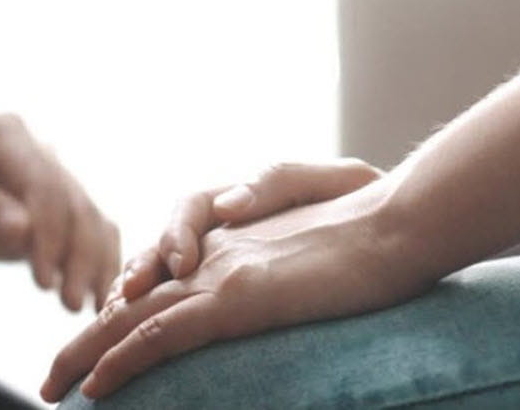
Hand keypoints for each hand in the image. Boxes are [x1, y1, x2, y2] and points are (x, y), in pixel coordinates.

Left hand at [0, 111, 119, 311]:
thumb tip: (23, 231)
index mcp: (6, 136)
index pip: (44, 184)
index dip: (50, 233)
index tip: (44, 283)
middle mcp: (34, 155)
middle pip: (74, 205)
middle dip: (78, 256)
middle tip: (71, 306)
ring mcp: (40, 185)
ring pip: (87, 221)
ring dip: (95, 263)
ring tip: (93, 308)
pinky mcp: (38, 216)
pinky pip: (79, 237)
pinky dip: (94, 263)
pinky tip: (97, 296)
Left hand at [42, 181, 431, 402]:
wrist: (400, 219)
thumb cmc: (376, 226)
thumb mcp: (320, 241)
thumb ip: (282, 254)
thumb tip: (252, 272)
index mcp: (236, 240)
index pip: (163, 275)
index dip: (127, 309)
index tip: (101, 344)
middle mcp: (217, 251)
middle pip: (132, 294)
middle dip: (85, 339)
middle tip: (52, 380)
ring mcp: (222, 272)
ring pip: (131, 315)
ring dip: (84, 354)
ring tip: (53, 389)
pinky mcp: (236, 297)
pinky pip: (162, 333)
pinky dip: (121, 359)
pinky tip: (96, 386)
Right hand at [113, 159, 381, 304]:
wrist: (399, 228)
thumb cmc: (366, 202)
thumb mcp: (335, 179)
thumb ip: (278, 182)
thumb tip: (229, 205)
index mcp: (242, 199)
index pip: (192, 207)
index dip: (178, 231)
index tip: (181, 259)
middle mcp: (224, 231)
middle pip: (166, 246)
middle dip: (141, 272)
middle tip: (126, 295)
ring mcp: (224, 263)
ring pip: (166, 278)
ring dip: (137, 297)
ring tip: (120, 316)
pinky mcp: (236, 296)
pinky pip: (187, 307)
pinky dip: (159, 321)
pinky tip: (142, 340)